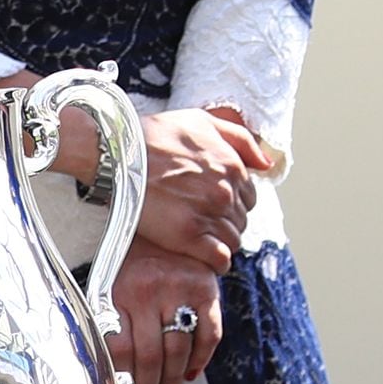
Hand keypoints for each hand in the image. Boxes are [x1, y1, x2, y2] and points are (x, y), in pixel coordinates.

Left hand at [106, 236, 221, 383]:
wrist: (159, 220)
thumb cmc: (130, 255)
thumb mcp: (110, 282)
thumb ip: (111, 319)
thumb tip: (110, 363)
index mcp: (125, 290)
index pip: (126, 350)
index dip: (127, 377)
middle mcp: (154, 291)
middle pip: (153, 356)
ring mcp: (183, 290)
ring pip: (181, 350)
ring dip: (175, 379)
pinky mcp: (207, 290)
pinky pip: (210, 334)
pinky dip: (203, 358)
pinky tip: (193, 371)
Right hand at [137, 107, 270, 273]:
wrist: (116, 154)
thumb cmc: (153, 135)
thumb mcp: (200, 122)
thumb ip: (239, 139)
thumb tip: (266, 164)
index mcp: (232, 166)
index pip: (250, 196)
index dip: (232, 200)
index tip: (212, 201)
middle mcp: (225, 191)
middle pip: (241, 219)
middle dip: (225, 220)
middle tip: (200, 217)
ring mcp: (208, 214)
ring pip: (233, 240)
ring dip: (220, 240)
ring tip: (197, 234)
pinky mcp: (189, 236)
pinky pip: (220, 259)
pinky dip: (216, 261)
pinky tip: (202, 254)